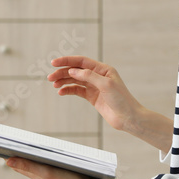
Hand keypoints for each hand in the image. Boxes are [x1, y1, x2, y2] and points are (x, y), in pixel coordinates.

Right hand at [48, 55, 174, 152]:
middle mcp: (98, 76)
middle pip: (76, 70)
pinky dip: (69, 90)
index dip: (67, 61)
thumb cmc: (122, 100)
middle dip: (62, 72)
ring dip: (64, 81)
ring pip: (75, 80)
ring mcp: (95, 86)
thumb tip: (73, 71)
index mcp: (103, 69)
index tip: (54, 63)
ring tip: (54, 84)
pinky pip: (77, 91)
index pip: (81, 62)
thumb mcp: (106, 85)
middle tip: (50, 77)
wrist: (128, 118)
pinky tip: (61, 92)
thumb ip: (89, 76)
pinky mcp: (92, 97)